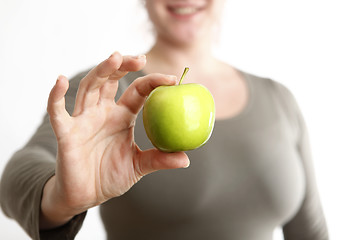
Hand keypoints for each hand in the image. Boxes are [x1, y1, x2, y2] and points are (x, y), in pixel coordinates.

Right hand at [40, 52, 188, 228]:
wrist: (86, 195)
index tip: (172, 79)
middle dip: (124, 66)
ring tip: (115, 58)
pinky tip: (61, 80)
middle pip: (111, 80)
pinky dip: (56, 96)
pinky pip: (58, 112)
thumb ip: (160, 160)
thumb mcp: (139, 166)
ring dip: (101, 71)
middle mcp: (102, 112)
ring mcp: (83, 120)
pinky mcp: (66, 132)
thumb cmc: (111, 176)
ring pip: (89, 88)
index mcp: (122, 116)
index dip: (152, 82)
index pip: (137, 91)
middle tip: (140, 58)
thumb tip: (186, 159)